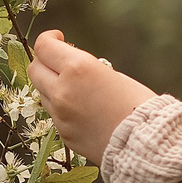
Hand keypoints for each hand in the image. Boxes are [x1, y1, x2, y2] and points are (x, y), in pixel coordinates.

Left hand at [26, 29, 155, 164]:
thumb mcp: (112, 75)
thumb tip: (71, 68)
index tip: (58, 38)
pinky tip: (83, 109)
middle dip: (45, 61)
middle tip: (60, 62)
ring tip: (76, 88)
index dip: (49, 38)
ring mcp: (60, 115)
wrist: (146, 144)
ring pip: (42, 92)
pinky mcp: (64, 133)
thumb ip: (86, 69)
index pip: (44, 47)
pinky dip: (62, 107)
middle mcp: (62, 91)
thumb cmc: (139, 105)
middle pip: (35, 69)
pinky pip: (55, 114)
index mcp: (77, 69)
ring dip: (52, 85)